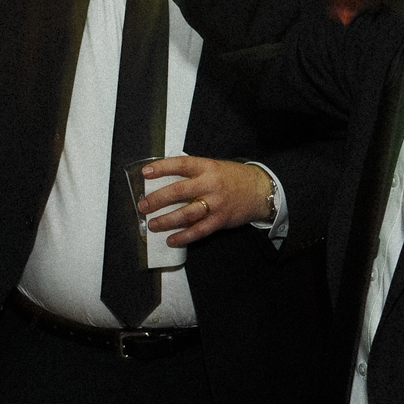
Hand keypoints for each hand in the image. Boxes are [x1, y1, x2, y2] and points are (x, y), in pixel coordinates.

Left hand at [138, 156, 275, 245]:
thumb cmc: (233, 178)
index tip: (145, 172)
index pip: (181, 164)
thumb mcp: (214, 167)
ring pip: (186, 213)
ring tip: (153, 224)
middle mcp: (211, 184)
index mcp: (207, 167)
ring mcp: (216, 203)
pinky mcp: (221, 220)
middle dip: (158, 199)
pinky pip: (199, 231)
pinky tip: (171, 239)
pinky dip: (183, 236)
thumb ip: (194, 173)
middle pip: (179, 191)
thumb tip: (165, 181)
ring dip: (166, 220)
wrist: (260, 191)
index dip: (162, 168)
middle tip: (143, 205)